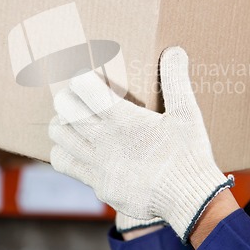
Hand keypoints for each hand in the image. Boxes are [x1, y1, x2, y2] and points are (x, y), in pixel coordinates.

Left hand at [49, 46, 233, 242]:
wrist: (190, 199)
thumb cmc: (189, 154)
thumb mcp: (187, 114)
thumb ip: (176, 80)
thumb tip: (175, 50)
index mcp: (123, 119)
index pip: (83, 89)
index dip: (80, 78)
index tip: (86, 77)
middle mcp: (104, 140)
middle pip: (65, 109)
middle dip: (67, 97)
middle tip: (79, 96)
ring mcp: (97, 164)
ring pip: (59, 136)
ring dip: (62, 122)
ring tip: (74, 119)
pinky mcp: (97, 184)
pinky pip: (65, 164)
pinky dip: (64, 151)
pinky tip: (78, 147)